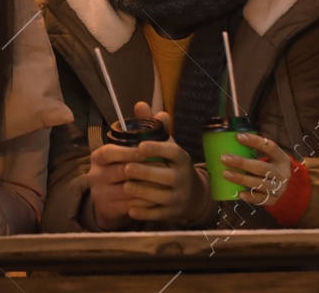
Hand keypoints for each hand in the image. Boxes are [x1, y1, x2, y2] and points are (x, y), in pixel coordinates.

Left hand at [86, 104, 205, 227]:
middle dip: (146, 173)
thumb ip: (153, 126)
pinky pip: (157, 214)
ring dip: (142, 192)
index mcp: (181, 158)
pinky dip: (144, 212)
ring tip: (125, 186)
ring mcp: (178, 197)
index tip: (140, 146)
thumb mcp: (167, 145)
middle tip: (127, 168)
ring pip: (161, 196)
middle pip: (166, 176)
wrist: (193, 196)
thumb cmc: (173, 165)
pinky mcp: (172, 213)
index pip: (173, 151)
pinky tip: (129, 209)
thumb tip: (139, 104)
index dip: (157, 149)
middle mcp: (182, 178)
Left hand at [219, 133, 293, 205]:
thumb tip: (231, 142)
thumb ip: (256, 151)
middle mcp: (282, 173)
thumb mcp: (272, 158)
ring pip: (259, 183)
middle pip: (262, 167)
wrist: (290, 189)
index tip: (238, 137)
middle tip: (224, 158)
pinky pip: (261, 199)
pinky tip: (239, 193)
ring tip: (226, 174)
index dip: (255, 141)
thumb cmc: (273, 168)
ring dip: (242, 179)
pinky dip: (250, 196)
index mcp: (281, 159)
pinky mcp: (273, 200)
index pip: (270, 147)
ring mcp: (279, 188)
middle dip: (242, 163)